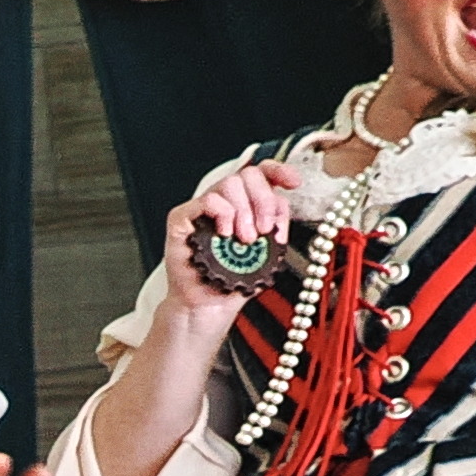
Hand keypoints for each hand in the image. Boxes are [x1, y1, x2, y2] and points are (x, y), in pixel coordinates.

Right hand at [167, 158, 315, 326]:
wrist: (209, 304)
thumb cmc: (234, 280)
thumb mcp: (268, 250)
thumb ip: (276, 224)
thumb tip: (281, 206)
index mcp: (246, 204)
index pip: (262, 173)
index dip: (280, 171)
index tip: (294, 183)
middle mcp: (225, 202)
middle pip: (248, 175)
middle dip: (264, 200)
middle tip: (263, 229)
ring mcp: (202, 209)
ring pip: (229, 183)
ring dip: (244, 211)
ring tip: (245, 240)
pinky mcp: (182, 219)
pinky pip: (207, 200)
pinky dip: (222, 214)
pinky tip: (225, 234)